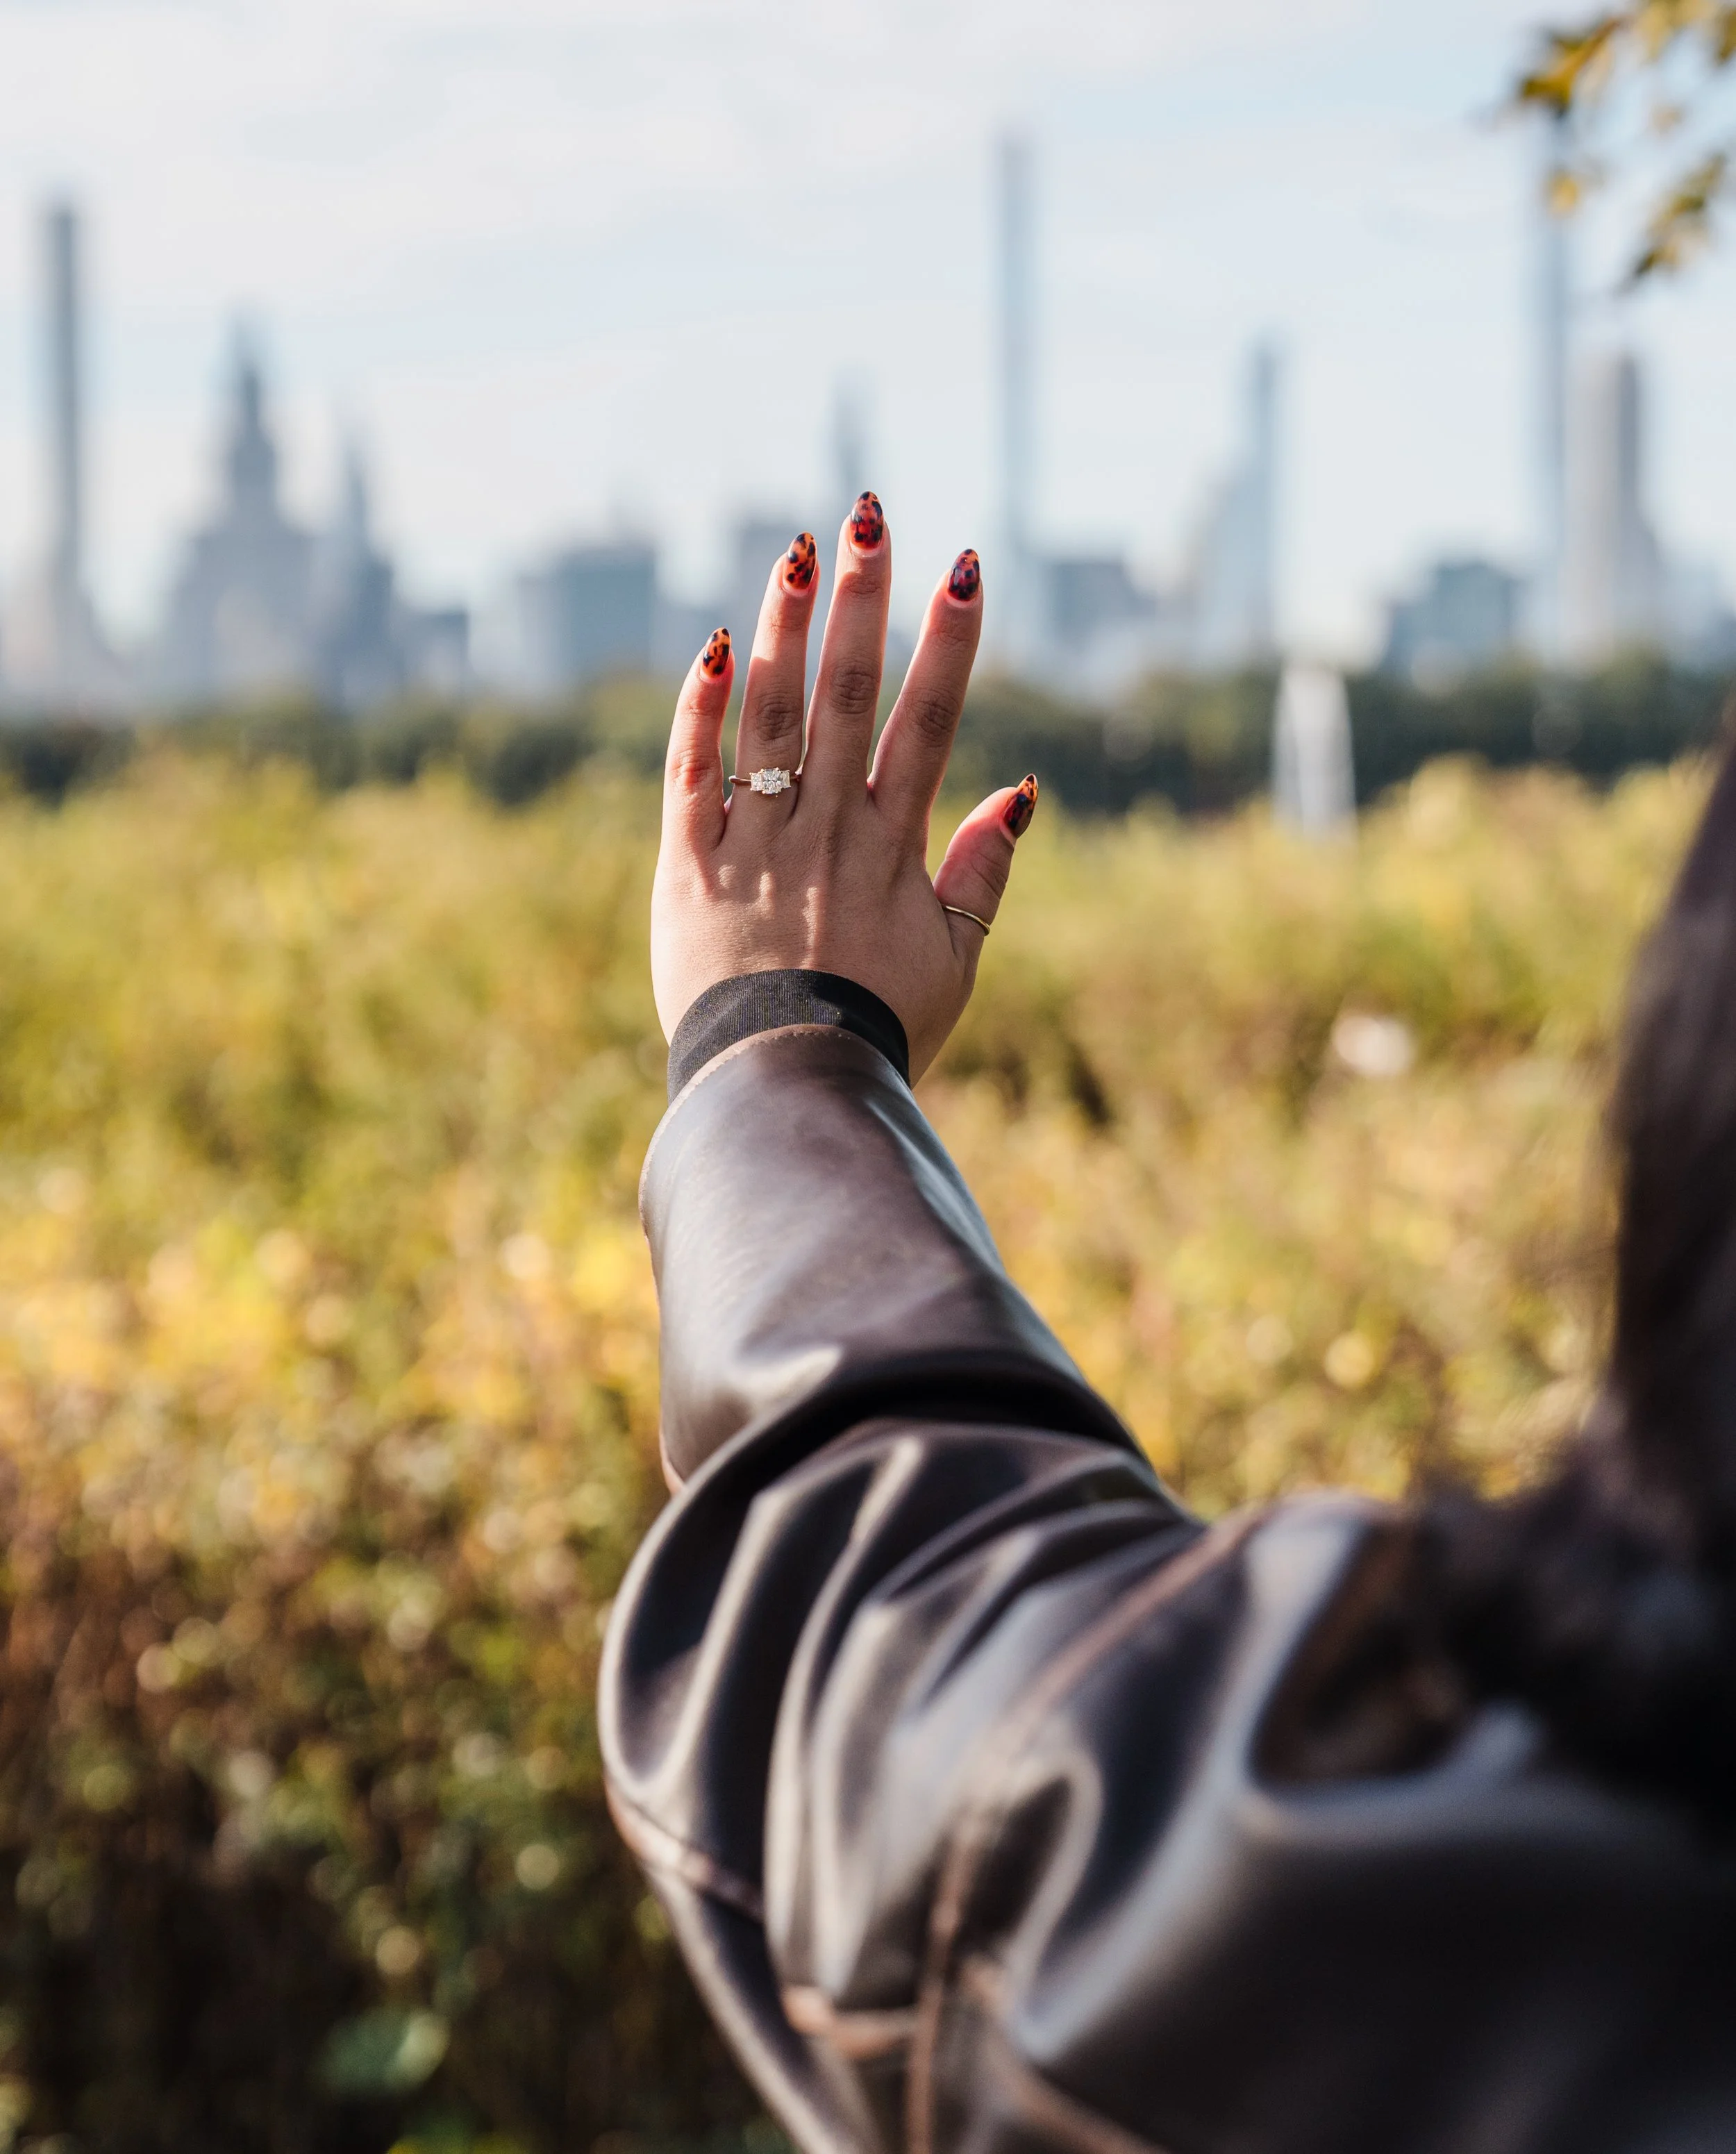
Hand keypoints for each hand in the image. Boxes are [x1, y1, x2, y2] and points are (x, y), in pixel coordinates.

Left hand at [650, 494, 1037, 1080]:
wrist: (788, 1088)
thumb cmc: (879, 1029)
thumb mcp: (955, 962)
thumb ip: (985, 873)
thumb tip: (1021, 790)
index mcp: (894, 846)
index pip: (927, 721)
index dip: (950, 642)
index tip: (966, 568)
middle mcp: (827, 826)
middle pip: (846, 693)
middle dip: (863, 599)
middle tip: (868, 516)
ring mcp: (757, 841)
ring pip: (769, 714)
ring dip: (784, 627)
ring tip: (797, 552)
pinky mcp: (692, 866)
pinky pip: (691, 772)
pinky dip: (702, 708)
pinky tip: (715, 645)